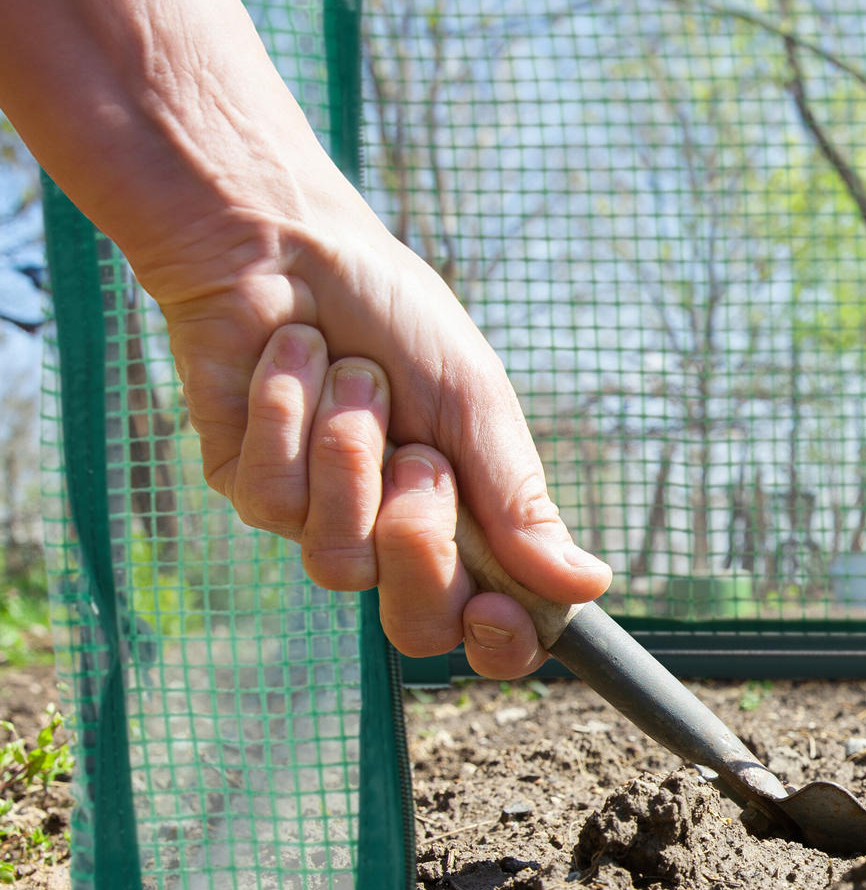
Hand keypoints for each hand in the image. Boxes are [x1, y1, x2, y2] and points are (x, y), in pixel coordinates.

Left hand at [151, 215, 609, 679]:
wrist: (290, 247)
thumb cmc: (396, 317)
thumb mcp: (475, 404)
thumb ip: (521, 501)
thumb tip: (592, 582)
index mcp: (462, 517)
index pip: (488, 624)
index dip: (501, 642)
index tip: (500, 612)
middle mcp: (391, 533)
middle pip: (414, 624)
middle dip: (420, 543)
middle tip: (421, 459)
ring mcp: (317, 517)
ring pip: (338, 563)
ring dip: (353, 450)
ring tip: (355, 374)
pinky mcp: (249, 488)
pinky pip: (275, 498)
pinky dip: (292, 414)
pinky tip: (295, 358)